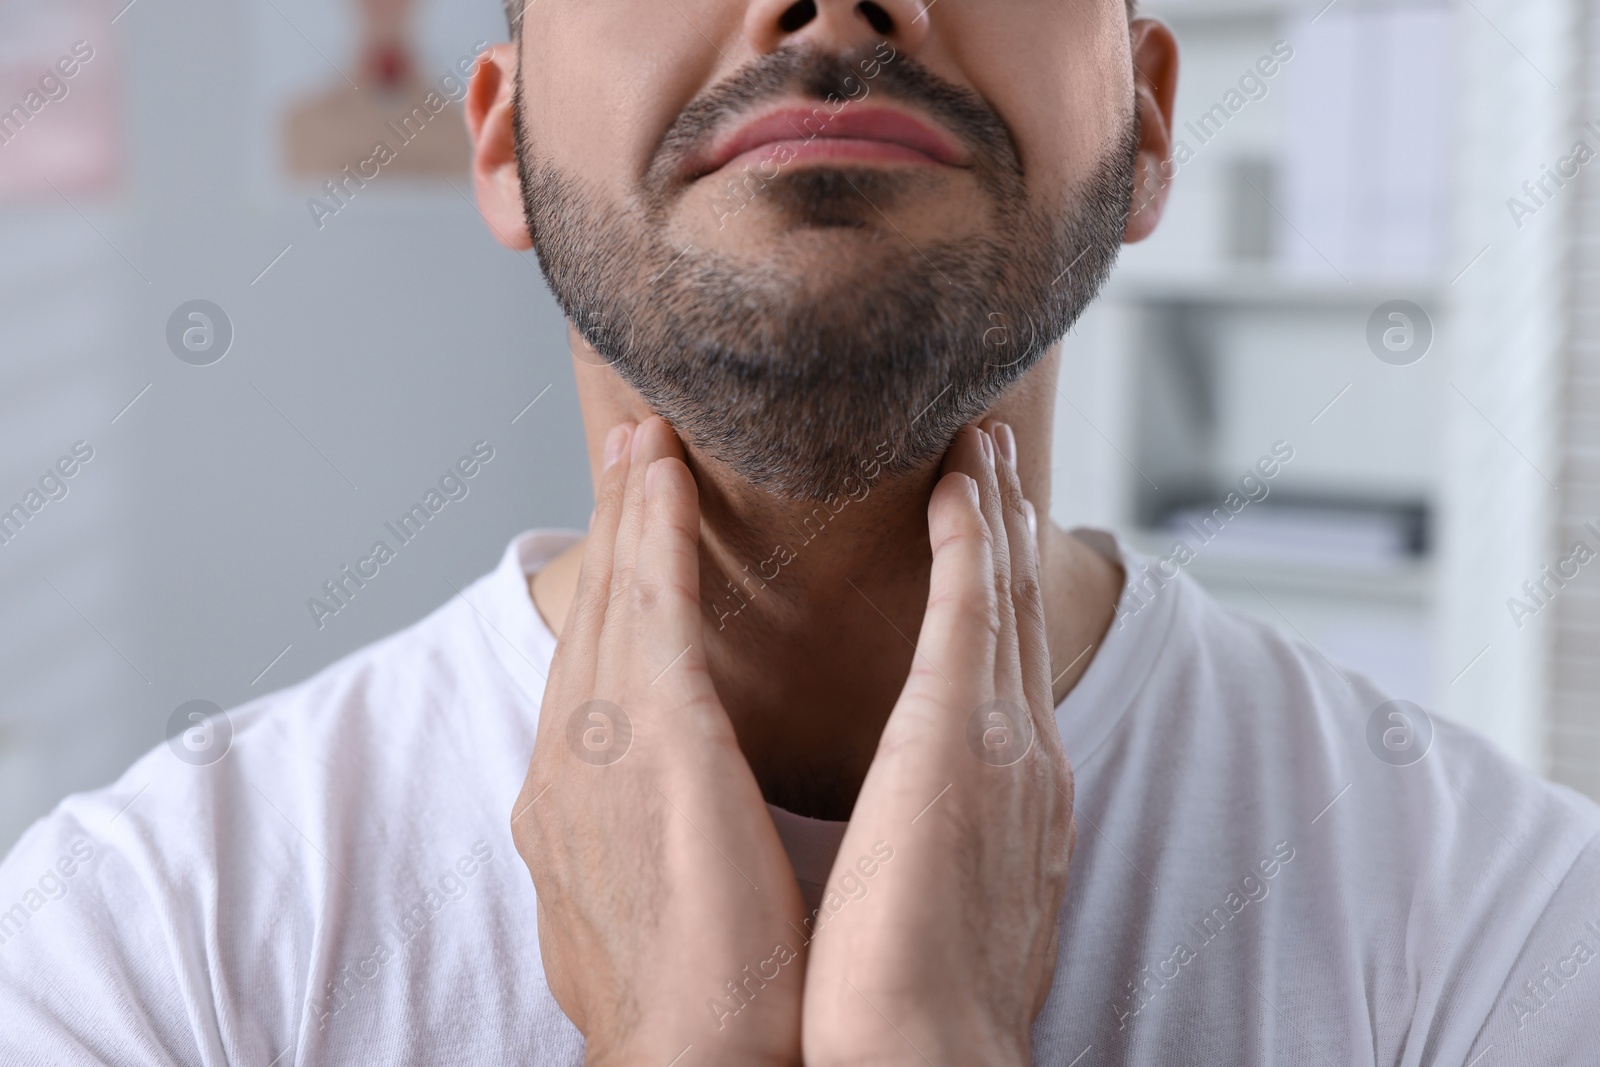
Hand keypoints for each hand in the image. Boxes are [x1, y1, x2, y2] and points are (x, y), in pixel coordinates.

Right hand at [511, 417, 808, 1066]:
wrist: (690, 1059)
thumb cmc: (697, 1002)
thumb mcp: (648, 904)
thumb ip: (643, 840)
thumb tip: (661, 818)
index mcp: (570, 804)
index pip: (593, 672)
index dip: (611, 592)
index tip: (631, 532)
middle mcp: (564, 762)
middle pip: (592, 620)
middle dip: (611, 530)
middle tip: (630, 448)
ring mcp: (595, 745)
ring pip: (616, 599)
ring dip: (630, 510)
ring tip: (646, 439)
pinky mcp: (648, 739)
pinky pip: (652, 608)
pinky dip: (653, 534)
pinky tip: (662, 476)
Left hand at [802, 423, 1074, 1066]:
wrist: (917, 1057)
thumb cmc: (902, 1001)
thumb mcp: (930, 897)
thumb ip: (932, 841)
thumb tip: (910, 827)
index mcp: (1009, 799)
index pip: (1002, 669)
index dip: (998, 594)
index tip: (981, 535)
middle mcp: (1023, 756)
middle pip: (1018, 615)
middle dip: (1007, 531)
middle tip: (994, 457)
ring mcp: (1004, 738)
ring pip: (1004, 593)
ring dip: (994, 512)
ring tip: (982, 444)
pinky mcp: (964, 733)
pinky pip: (974, 606)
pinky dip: (973, 537)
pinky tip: (961, 482)